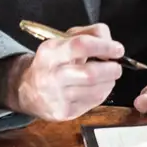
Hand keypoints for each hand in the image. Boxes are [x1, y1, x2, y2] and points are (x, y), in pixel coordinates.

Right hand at [0, 24, 125, 120]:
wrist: (27, 90)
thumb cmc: (53, 62)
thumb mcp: (65, 40)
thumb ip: (91, 34)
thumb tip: (112, 44)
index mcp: (50, 51)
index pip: (82, 45)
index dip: (105, 47)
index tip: (118, 49)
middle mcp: (51, 75)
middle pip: (91, 73)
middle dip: (111, 69)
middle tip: (116, 66)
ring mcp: (56, 96)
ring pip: (95, 90)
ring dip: (109, 82)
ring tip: (108, 77)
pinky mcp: (62, 112)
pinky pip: (92, 103)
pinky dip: (102, 93)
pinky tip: (99, 88)